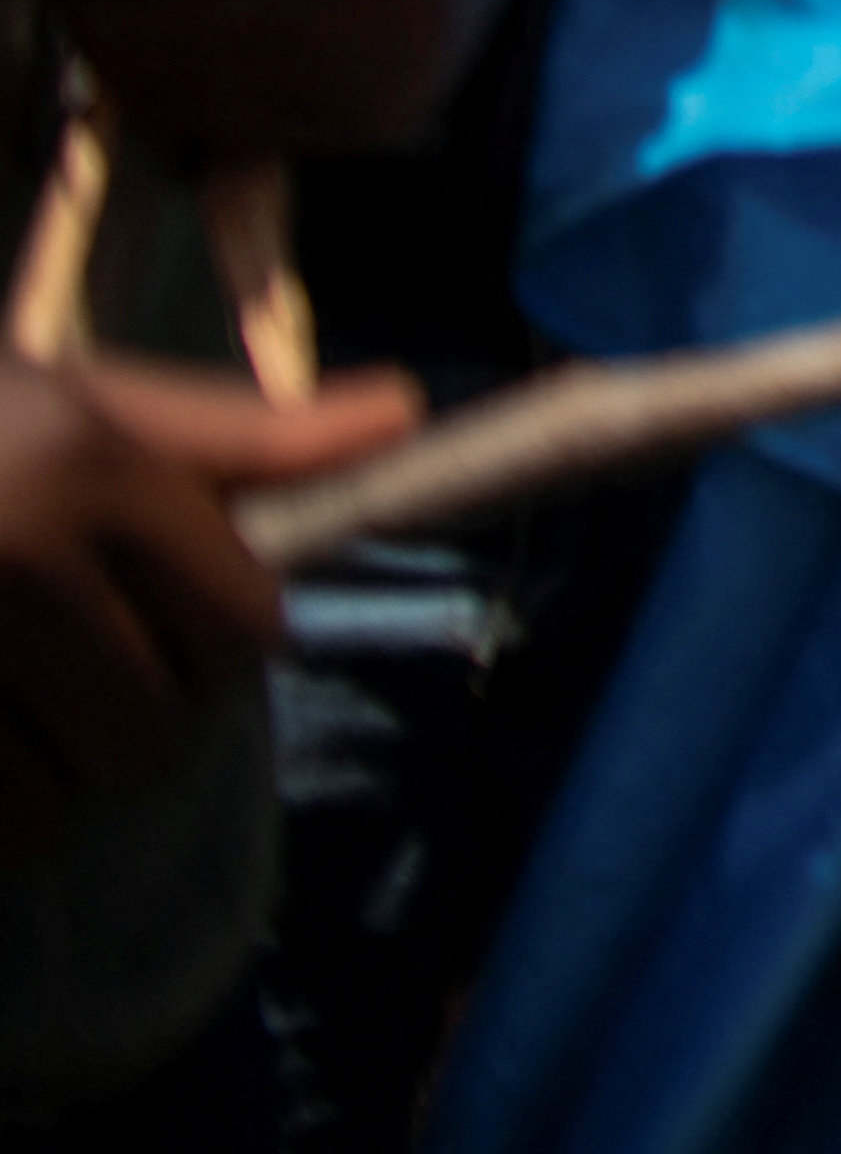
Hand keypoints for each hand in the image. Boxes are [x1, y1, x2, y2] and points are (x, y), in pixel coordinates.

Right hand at [0, 354, 418, 859]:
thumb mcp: (81, 406)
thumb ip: (237, 439)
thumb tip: (404, 409)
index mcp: (85, 469)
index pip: (242, 628)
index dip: (218, 644)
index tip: (168, 627)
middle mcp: (14, 556)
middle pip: (156, 725)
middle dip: (131, 716)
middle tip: (73, 674)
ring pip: (64, 798)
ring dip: (52, 779)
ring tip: (14, 706)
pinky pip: (0, 830)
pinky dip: (1, 816)